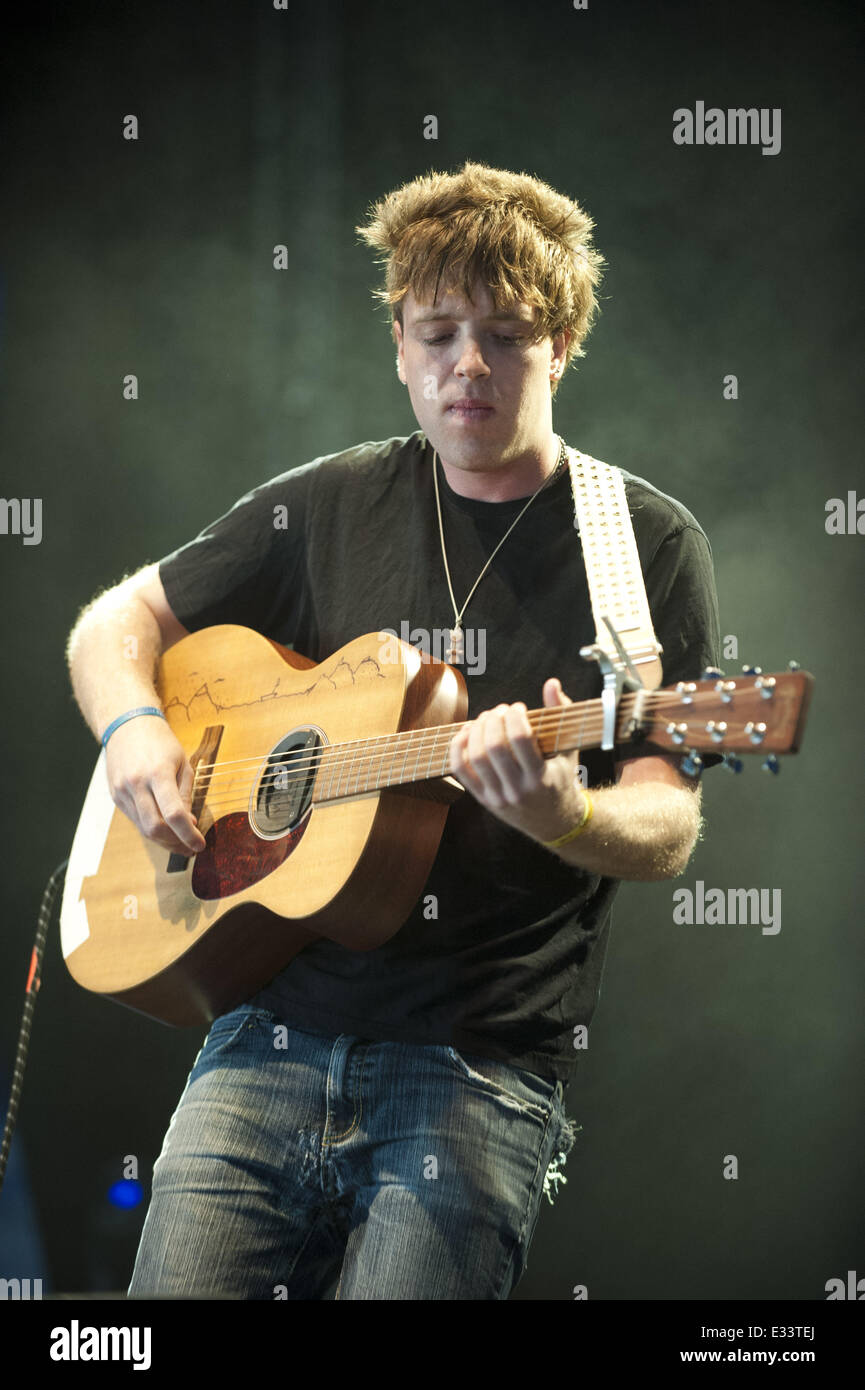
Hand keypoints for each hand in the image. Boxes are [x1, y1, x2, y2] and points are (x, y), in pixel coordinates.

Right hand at [105, 716, 206, 854]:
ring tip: (180, 843)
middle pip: (155, 827)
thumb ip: (185, 795)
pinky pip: (135, 820)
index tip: (200, 844)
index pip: (173, 814)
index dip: (188, 835)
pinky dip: (151, 829)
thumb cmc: (160, 742)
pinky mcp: (115, 796)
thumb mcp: (182, 763)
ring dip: (164, 840)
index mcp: (158, 773)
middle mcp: (137, 784)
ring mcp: (122, 791)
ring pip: (143, 828)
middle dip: (175, 843)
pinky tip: (164, 829)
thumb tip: (188, 823)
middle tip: (190, 847)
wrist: (127, 725)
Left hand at [448, 677, 585, 842]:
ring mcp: (498, 797)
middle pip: (494, 747)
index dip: (515, 717)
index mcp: (542, 779)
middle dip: (494, 720)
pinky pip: (461, 771)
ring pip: (476, 758)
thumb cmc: (563, 780)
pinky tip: (467, 732)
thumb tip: (552, 683)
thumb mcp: (569, 750)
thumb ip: (562, 715)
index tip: (519, 708)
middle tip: (500, 710)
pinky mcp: (483, 800)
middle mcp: (518, 790)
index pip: (521, 740)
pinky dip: (458, 748)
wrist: (556, 823)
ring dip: (476, 730)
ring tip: (486, 718)